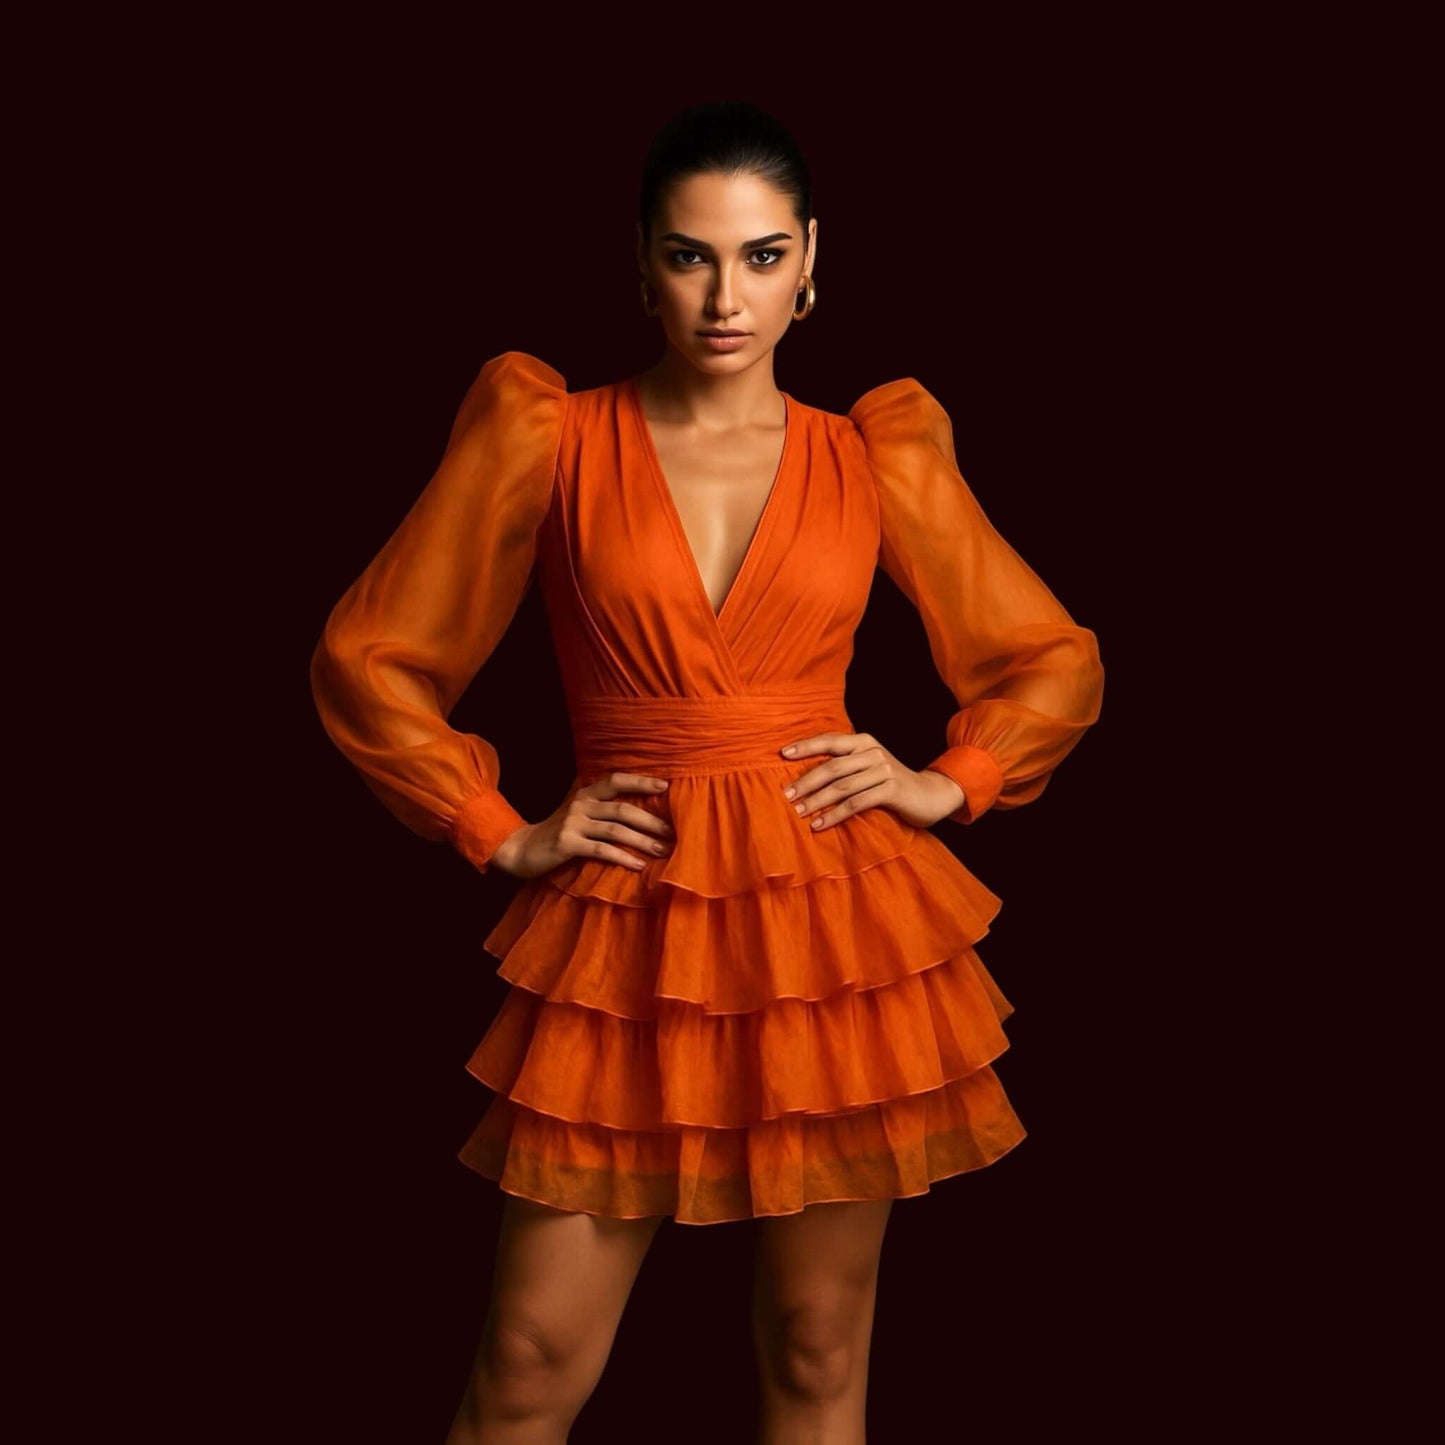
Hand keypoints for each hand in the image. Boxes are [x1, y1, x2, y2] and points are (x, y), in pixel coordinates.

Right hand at [488, 772, 675, 877]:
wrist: (521, 848)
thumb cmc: (558, 832)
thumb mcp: (578, 813)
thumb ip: (602, 808)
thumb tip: (642, 812)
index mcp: (585, 793)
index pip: (616, 781)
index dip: (641, 782)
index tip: (666, 787)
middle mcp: (580, 804)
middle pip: (622, 809)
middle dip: (651, 821)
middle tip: (672, 832)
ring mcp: (573, 823)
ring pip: (615, 830)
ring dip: (642, 841)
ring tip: (662, 851)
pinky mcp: (567, 844)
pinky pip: (601, 850)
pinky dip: (623, 858)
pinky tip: (639, 865)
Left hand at [778, 731, 966, 830]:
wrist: (930, 794)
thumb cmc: (890, 783)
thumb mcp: (868, 766)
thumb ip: (845, 764)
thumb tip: (805, 774)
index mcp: (863, 741)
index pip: (829, 740)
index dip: (805, 746)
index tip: (782, 754)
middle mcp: (873, 752)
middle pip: (832, 766)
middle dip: (806, 780)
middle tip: (787, 794)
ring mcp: (883, 770)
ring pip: (842, 785)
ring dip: (817, 800)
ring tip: (799, 812)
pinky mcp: (891, 790)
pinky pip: (856, 803)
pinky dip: (835, 814)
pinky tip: (819, 824)